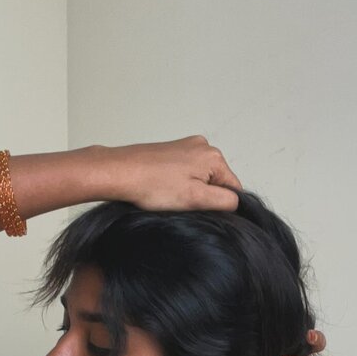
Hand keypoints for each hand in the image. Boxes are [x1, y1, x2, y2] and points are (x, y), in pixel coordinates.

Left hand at [98, 135, 242, 211]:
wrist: (120, 172)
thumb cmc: (153, 185)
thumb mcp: (196, 199)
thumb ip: (224, 201)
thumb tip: (236, 202)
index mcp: (214, 156)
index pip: (233, 189)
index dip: (220, 205)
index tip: (200, 209)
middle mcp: (203, 146)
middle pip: (217, 182)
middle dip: (204, 197)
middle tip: (183, 203)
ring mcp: (187, 146)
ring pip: (201, 179)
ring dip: (190, 191)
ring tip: (171, 194)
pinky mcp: (173, 151)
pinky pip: (187, 172)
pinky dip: (180, 183)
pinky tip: (165, 188)